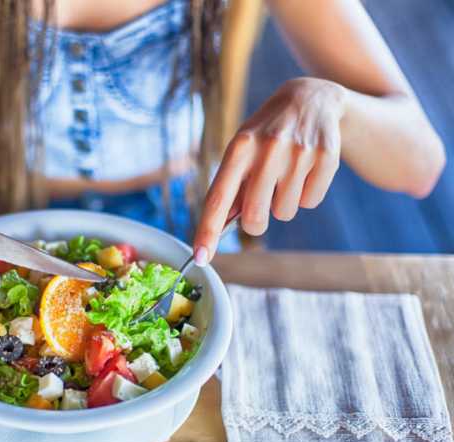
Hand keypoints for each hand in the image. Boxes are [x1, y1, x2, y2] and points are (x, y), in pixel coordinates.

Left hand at [193, 77, 346, 263]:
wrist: (312, 98)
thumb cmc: (267, 133)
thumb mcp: (243, 149)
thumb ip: (232, 185)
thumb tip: (219, 228)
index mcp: (239, 147)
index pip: (218, 198)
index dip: (207, 231)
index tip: (199, 258)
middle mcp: (268, 148)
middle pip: (255, 218)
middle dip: (255, 223)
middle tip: (260, 205)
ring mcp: (300, 152)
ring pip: (285, 213)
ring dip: (283, 204)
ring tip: (285, 175)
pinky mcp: (326, 157)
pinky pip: (310, 203)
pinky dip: (306, 195)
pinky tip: (305, 170)